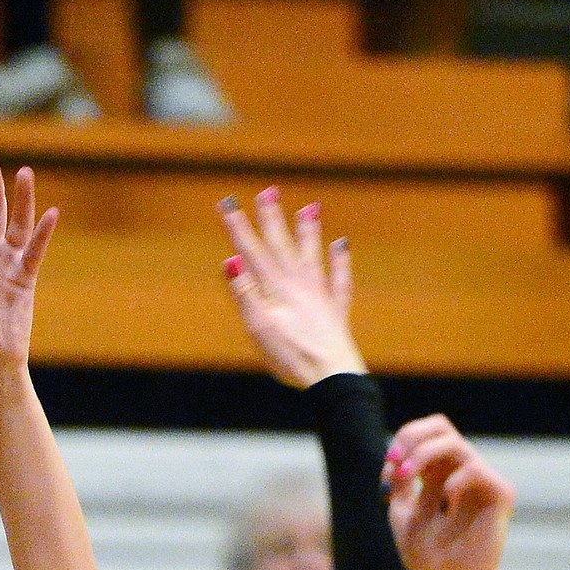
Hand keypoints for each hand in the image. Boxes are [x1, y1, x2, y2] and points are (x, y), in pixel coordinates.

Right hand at [219, 187, 366, 387]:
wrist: (332, 378)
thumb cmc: (291, 356)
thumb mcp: (259, 328)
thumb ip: (245, 293)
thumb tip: (230, 260)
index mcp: (276, 290)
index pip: (253, 252)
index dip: (239, 228)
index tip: (227, 204)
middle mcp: (299, 286)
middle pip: (283, 247)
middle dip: (272, 219)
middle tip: (268, 192)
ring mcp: (319, 296)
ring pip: (312, 256)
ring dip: (309, 232)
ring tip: (309, 208)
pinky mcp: (334, 312)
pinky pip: (339, 280)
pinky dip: (340, 261)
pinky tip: (341, 245)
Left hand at [382, 414, 514, 569]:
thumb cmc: (428, 555)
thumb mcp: (401, 514)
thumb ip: (399, 484)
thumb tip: (394, 459)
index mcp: (438, 472)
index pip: (425, 434)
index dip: (402, 442)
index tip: (387, 470)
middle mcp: (460, 470)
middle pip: (441, 426)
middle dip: (412, 438)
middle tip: (396, 462)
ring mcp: (482, 481)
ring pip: (456, 444)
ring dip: (423, 456)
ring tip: (407, 478)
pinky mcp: (500, 494)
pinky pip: (475, 471)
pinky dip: (451, 483)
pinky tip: (444, 506)